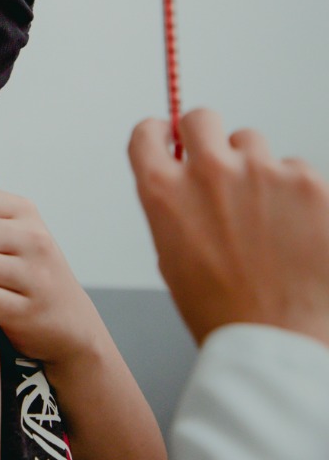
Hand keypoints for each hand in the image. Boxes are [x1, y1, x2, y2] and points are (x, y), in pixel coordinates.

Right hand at [129, 108, 328, 347]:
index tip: (169, 134)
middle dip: (208, 136)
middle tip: (222, 163)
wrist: (273, 340)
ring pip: (256, 145)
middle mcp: (208, 171)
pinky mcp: (310, 184)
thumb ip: (173, 206)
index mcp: (163, 190)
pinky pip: (300, 172)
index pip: (148, 133)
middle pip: (202, 119)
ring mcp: (262, 173)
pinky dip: (299, 196)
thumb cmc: (220, 308)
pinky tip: (297, 232)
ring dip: (258, 169)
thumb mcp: (170, 253)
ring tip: (267, 217)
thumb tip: (186, 181)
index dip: (159, 132)